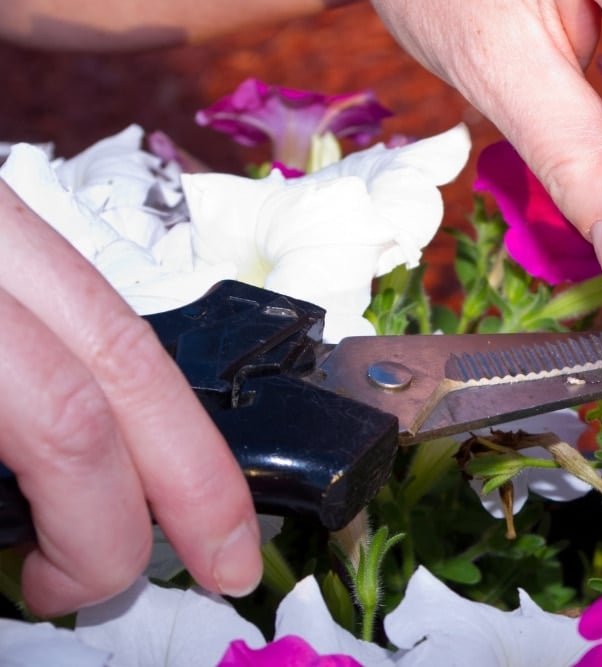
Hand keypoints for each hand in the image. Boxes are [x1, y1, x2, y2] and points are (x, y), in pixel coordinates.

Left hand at [0, 182, 260, 616]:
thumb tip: (23, 540)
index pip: (70, 420)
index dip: (102, 530)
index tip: (71, 587)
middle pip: (136, 360)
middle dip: (197, 479)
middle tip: (224, 559)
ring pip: (122, 322)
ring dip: (164, 427)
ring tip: (173, 505)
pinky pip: (79, 302)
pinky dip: (112, 380)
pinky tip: (110, 434)